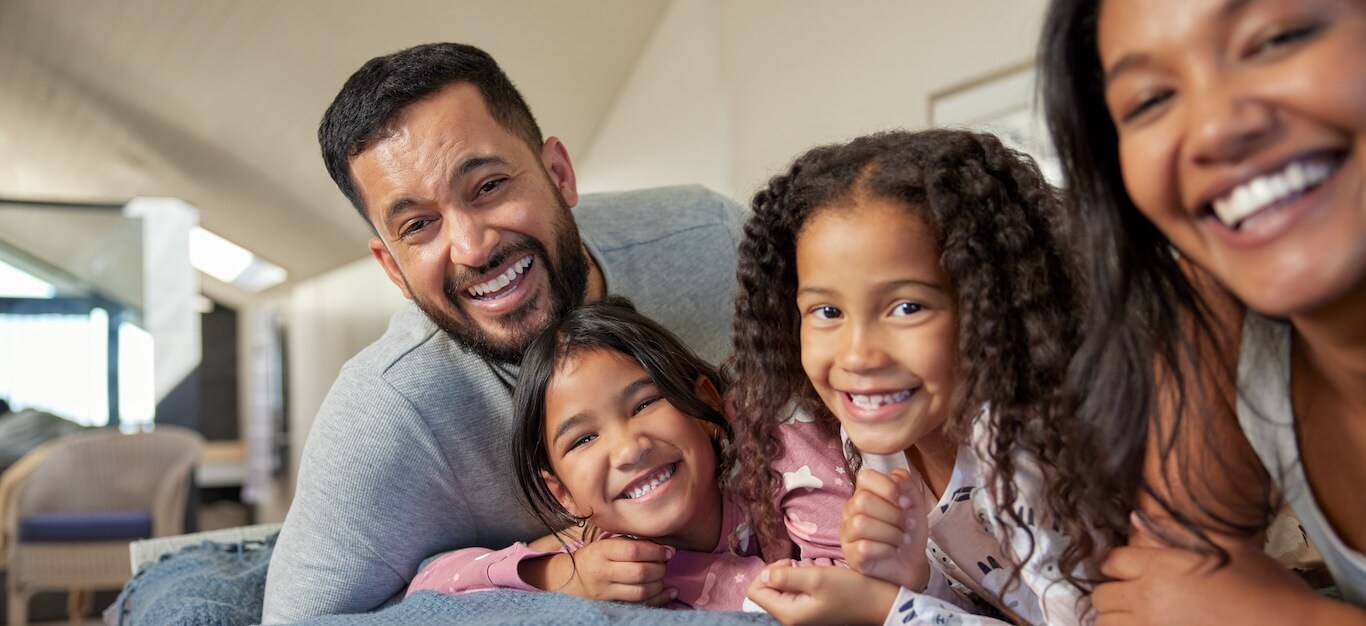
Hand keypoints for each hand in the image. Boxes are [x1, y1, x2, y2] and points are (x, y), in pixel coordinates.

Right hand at [521, 537, 675, 604]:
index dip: (656, 551)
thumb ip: (631, 543)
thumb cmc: (596, 557)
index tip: (669, 551)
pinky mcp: (610, 604)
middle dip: (659, 568)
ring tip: (662, 576)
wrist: (570, 578)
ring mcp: (605, 591)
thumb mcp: (607, 544)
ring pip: (641, 591)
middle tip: (664, 563)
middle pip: (640, 572)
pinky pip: (639, 604)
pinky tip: (670, 592)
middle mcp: (602, 572)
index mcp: (602, 551)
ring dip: (659, 584)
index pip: (634, 551)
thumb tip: (663, 549)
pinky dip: (659, 599)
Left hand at [747, 561, 898, 624]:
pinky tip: (818, 579)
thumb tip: (764, 575)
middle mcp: (791, 619)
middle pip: (766, 591)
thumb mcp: (817, 578)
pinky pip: (794, 593)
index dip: (767, 572)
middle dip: (781, 573)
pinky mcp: (810, 611)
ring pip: (781, 591)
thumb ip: (786, 576)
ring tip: (813, 572)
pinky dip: (802, 582)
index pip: (755, 592)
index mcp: (788, 614)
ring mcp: (801, 616)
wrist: (879, 603)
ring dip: (793, 576)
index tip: (790, 564)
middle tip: (803, 566)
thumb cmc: (851, 591)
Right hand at [840, 468, 928, 590]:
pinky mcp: (850, 555)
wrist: (912, 563)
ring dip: (891, 533)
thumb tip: (895, 478)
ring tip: (901, 539)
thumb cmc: (908, 531)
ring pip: (861, 524)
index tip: (905, 503)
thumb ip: (906, 483)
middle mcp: (851, 510)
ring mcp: (847, 533)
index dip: (888, 487)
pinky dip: (886, 550)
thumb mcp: (914, 503)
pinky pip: (864, 547)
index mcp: (865, 493)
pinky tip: (892, 551)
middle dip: (893, 514)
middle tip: (906, 525)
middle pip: (862, 501)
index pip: (865, 477)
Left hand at [1093, 517, 1360, 625]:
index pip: (1111, 561)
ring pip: (1107, 623)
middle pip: (1102, 595)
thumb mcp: (1225, 545)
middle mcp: (1150, 599)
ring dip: (1117, 617)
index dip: (1117, 562)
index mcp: (1161, 567)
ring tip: (1137, 613)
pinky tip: (1150, 624)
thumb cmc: (1265, 585)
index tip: (1126, 567)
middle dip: (1112, 591)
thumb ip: (1174, 530)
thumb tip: (1136, 516)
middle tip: (1130, 592)